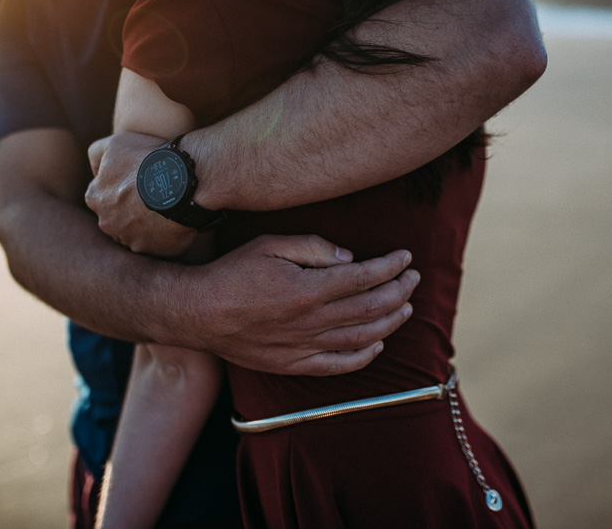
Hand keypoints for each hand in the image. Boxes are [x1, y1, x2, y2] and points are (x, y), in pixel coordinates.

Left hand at [86, 131, 195, 255]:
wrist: (180, 181)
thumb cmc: (147, 159)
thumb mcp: (115, 143)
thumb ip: (96, 153)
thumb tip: (96, 172)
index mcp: (95, 198)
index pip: (104, 194)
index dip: (121, 186)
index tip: (138, 180)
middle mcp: (107, 223)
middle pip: (117, 217)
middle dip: (131, 208)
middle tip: (153, 193)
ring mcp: (130, 239)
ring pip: (136, 232)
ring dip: (146, 223)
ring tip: (167, 206)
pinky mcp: (152, 250)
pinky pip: (157, 244)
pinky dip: (164, 235)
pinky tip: (175, 219)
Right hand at [180, 234, 418, 374]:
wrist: (198, 312)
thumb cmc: (233, 272)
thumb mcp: (271, 244)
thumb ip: (314, 248)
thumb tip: (350, 257)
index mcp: (309, 289)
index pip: (364, 277)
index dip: (391, 267)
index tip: (406, 257)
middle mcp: (312, 321)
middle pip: (370, 308)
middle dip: (399, 291)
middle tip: (413, 278)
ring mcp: (304, 346)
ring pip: (361, 338)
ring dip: (390, 322)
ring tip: (405, 307)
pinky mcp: (293, 364)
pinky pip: (338, 366)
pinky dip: (363, 357)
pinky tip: (377, 345)